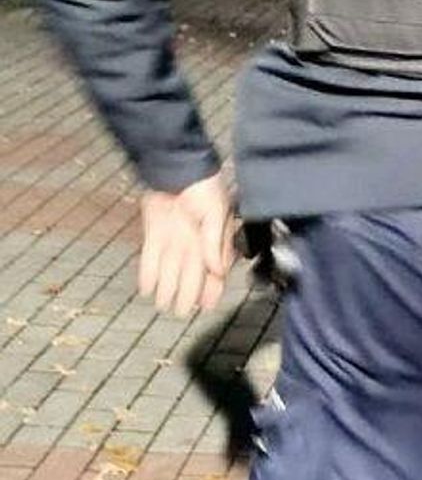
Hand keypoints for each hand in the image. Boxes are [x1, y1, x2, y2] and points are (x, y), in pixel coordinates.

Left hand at [139, 174, 235, 317]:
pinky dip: (148, 274)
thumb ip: (216, 243)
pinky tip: (146, 289)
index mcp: (212, 241)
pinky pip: (150, 258)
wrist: (178, 166)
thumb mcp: (217, 213)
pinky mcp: (154, 234)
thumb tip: (217, 270)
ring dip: (166, 288)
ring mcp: (173, 240)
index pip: (213, 272)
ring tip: (162, 306)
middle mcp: (193, 244)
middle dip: (187, 295)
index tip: (206, 306)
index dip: (211, 290)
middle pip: (190, 275)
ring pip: (170, 270)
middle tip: (181, 313)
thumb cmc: (204, 187)